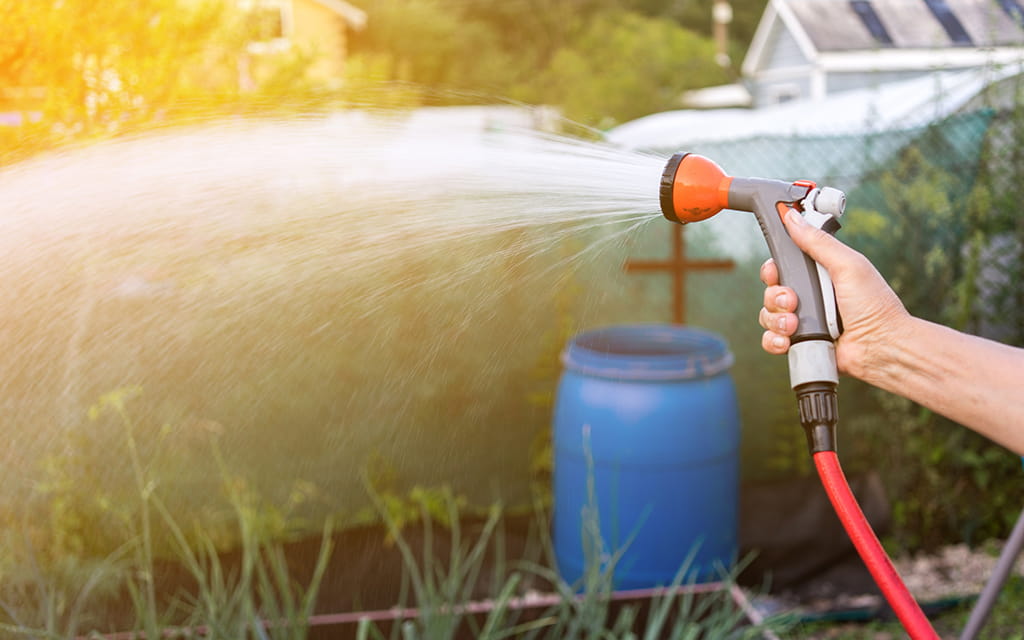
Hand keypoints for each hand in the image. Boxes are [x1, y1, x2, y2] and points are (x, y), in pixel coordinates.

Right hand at [758, 209, 910, 379]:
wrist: (881, 346)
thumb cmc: (874, 306)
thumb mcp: (848, 265)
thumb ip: (818, 242)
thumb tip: (792, 218)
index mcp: (819, 273)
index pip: (782, 265)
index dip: (774, 269)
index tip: (776, 272)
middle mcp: (809, 295)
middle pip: (771, 290)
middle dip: (776, 296)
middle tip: (793, 301)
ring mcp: (804, 320)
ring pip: (768, 315)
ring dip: (776, 319)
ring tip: (795, 325)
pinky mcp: (801, 342)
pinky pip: (771, 339)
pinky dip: (774, 340)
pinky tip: (787, 340)